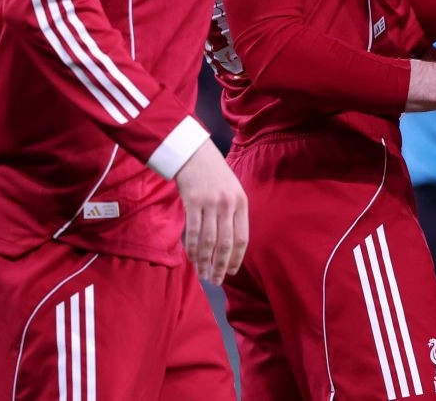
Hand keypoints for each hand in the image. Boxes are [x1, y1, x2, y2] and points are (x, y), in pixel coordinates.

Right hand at [174, 140, 248, 285]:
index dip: (237, 258)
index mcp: (242, 203)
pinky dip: (192, 249)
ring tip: (204, 275)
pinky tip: (192, 259)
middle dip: (221, 265)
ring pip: (208, 241)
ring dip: (205, 261)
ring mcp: (210, 203)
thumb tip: (232, 245)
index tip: (231, 272)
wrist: (195, 154)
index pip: (242, 238)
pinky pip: (193, 232)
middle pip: (225, 243)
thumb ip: (234, 214)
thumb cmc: (215, 175)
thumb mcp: (233, 191)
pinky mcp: (192, 202)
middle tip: (217, 280)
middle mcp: (228, 204)